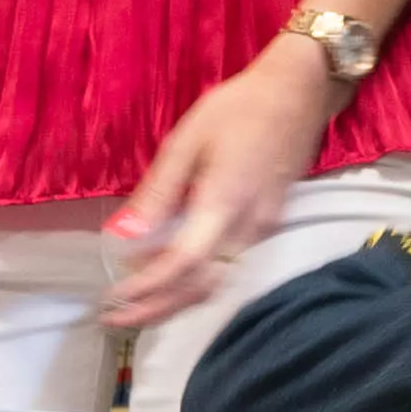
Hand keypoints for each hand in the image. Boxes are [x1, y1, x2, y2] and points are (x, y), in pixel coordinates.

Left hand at [103, 40, 342, 324]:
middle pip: (201, 287)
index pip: (184, 263)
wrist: (299, 91)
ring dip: (175, 301)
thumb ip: (156, 194)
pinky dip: (194, 282)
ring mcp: (263, 228)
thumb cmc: (238, 108)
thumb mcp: (186, 141)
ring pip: (217, 282)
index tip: (111, 298)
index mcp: (224, 202)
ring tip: (134, 306)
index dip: (146, 287)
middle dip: (156, 309)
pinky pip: (227, 266)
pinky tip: (169, 277)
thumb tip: (121, 235)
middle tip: (113, 320)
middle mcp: (248, 226)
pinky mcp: (267, 224)